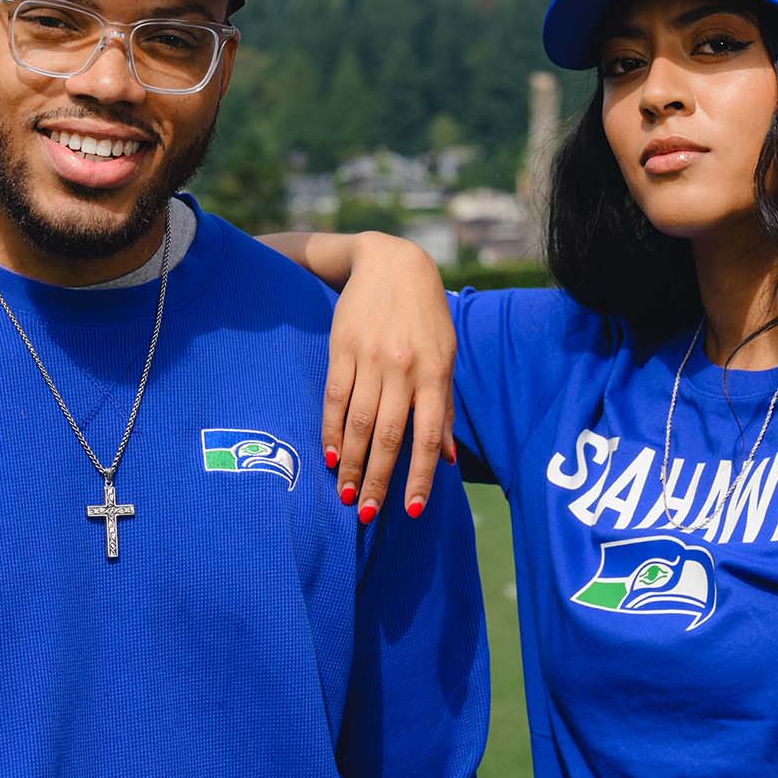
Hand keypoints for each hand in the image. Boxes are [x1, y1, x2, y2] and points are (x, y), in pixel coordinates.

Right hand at [323, 233, 456, 521]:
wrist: (389, 263)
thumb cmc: (425, 316)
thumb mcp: (445, 354)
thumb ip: (443, 406)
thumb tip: (447, 459)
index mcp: (434, 372)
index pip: (427, 437)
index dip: (420, 477)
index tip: (414, 511)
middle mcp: (402, 368)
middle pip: (387, 436)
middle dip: (377, 479)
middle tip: (367, 514)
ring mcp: (370, 358)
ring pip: (357, 422)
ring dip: (350, 463)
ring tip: (346, 493)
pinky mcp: (342, 348)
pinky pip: (334, 398)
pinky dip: (331, 430)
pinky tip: (330, 456)